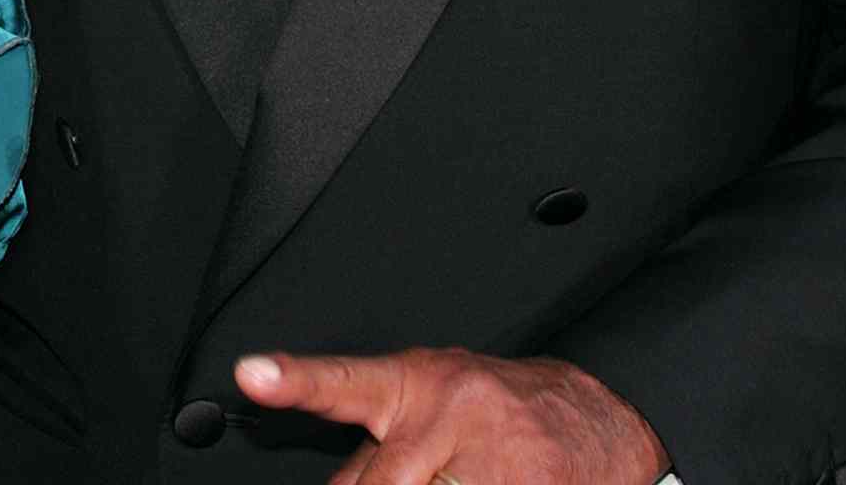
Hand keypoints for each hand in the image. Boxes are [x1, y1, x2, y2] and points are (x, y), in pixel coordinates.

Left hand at [234, 346, 669, 484]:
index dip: (294, 379)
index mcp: (412, 384)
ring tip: (455, 476)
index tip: (252, 372)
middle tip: (408, 478)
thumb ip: (377, 452)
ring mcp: (488, 454)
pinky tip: (481, 483)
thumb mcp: (430, 406)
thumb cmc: (498, 409)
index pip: (341, 380)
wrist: (593, 416)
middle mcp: (445, 411)